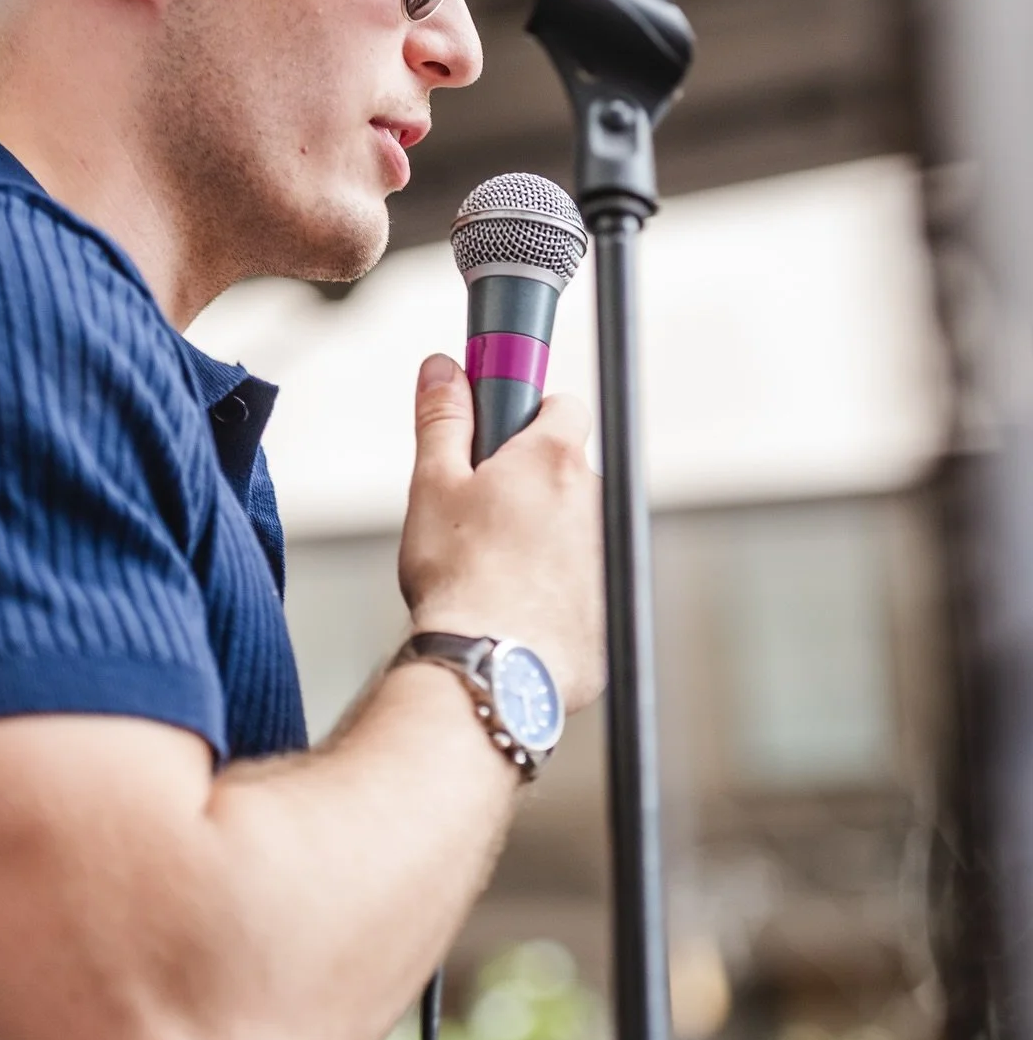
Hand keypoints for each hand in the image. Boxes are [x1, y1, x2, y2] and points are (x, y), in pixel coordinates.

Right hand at [397, 354, 605, 713]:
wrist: (490, 669)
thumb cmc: (460, 580)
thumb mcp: (433, 484)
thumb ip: (443, 418)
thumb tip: (443, 370)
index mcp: (552, 461)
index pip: (562, 404)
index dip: (529, 412)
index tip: (502, 428)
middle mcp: (592, 502)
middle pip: (565, 471)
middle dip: (529, 482)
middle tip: (479, 510)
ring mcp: (605, 557)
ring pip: (572, 529)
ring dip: (542, 538)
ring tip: (490, 568)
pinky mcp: (606, 611)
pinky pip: (579, 584)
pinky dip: (551, 589)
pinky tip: (510, 606)